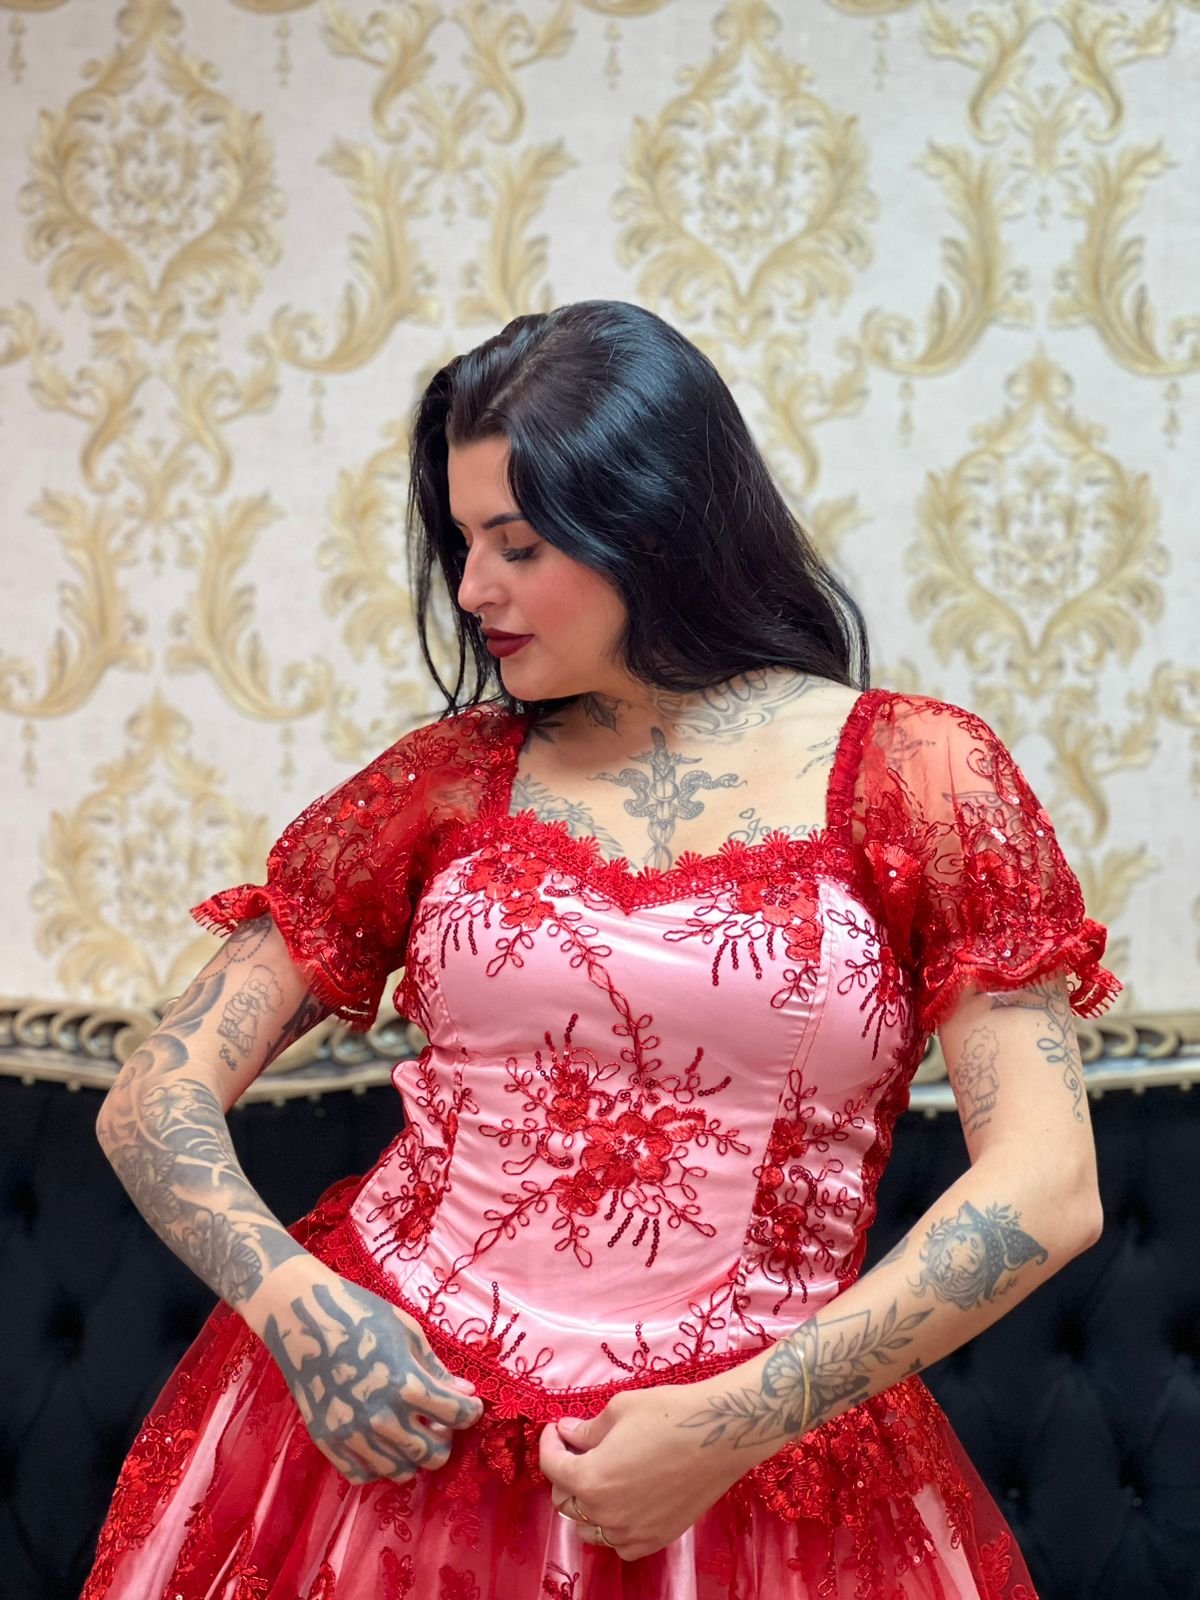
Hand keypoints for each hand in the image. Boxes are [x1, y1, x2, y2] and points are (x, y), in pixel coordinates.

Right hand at [250, 1261, 482, 1483]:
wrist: (303, 1317)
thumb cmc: (361, 1315)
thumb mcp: (408, 1333)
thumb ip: (436, 1370)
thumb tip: (465, 1392)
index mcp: (406, 1383)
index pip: (457, 1415)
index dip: (471, 1412)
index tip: (470, 1406)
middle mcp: (380, 1417)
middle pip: (432, 1454)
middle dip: (444, 1438)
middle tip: (438, 1420)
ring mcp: (351, 1434)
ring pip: (400, 1472)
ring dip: (413, 1456)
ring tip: (410, 1431)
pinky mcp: (327, 1442)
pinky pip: (362, 1474)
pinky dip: (378, 1465)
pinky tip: (381, 1443)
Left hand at [538, 1380, 751, 1561]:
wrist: (720, 1434)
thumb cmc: (668, 1414)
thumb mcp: (618, 1410)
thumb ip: (587, 1429)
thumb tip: (568, 1433)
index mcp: (591, 1479)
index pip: (552, 1467)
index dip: (549, 1443)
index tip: (557, 1429)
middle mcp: (606, 1514)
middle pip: (565, 1501)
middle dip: (565, 1472)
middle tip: (577, 1448)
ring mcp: (632, 1532)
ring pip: (589, 1528)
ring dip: (586, 1503)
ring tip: (599, 1476)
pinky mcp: (656, 1539)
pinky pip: (620, 1544)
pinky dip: (613, 1526)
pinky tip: (623, 1503)